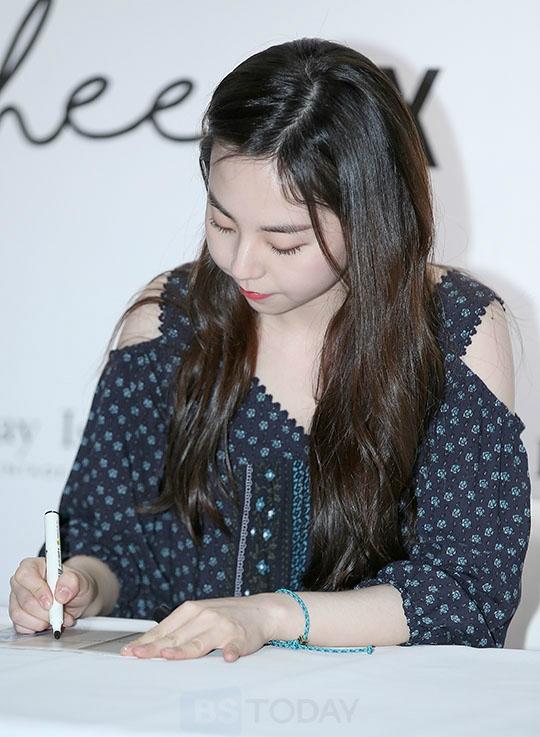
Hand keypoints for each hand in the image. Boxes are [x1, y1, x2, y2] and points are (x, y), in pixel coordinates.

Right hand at [9, 556, 98, 633]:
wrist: (76, 599)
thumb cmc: (74, 585)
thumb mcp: (80, 580)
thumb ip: (72, 582)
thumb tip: (61, 594)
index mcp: (33, 566)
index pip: (26, 575)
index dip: (37, 590)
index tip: (51, 602)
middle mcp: (21, 582)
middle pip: (24, 600)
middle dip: (44, 612)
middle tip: (60, 614)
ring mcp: (17, 599)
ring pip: (19, 615)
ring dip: (41, 622)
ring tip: (57, 619)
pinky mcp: (18, 615)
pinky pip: (20, 626)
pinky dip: (36, 628)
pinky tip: (48, 623)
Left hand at [120, 593, 279, 661]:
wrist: (260, 610)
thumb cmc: (225, 616)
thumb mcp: (199, 616)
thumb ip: (177, 629)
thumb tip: (149, 644)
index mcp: (191, 610)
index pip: (164, 628)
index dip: (146, 641)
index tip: (130, 651)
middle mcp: (204, 616)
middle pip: (176, 637)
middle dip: (155, 648)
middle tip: (138, 656)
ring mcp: (222, 626)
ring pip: (200, 641)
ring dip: (184, 650)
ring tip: (169, 656)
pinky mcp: (240, 637)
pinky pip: (234, 646)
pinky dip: (231, 651)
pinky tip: (228, 657)